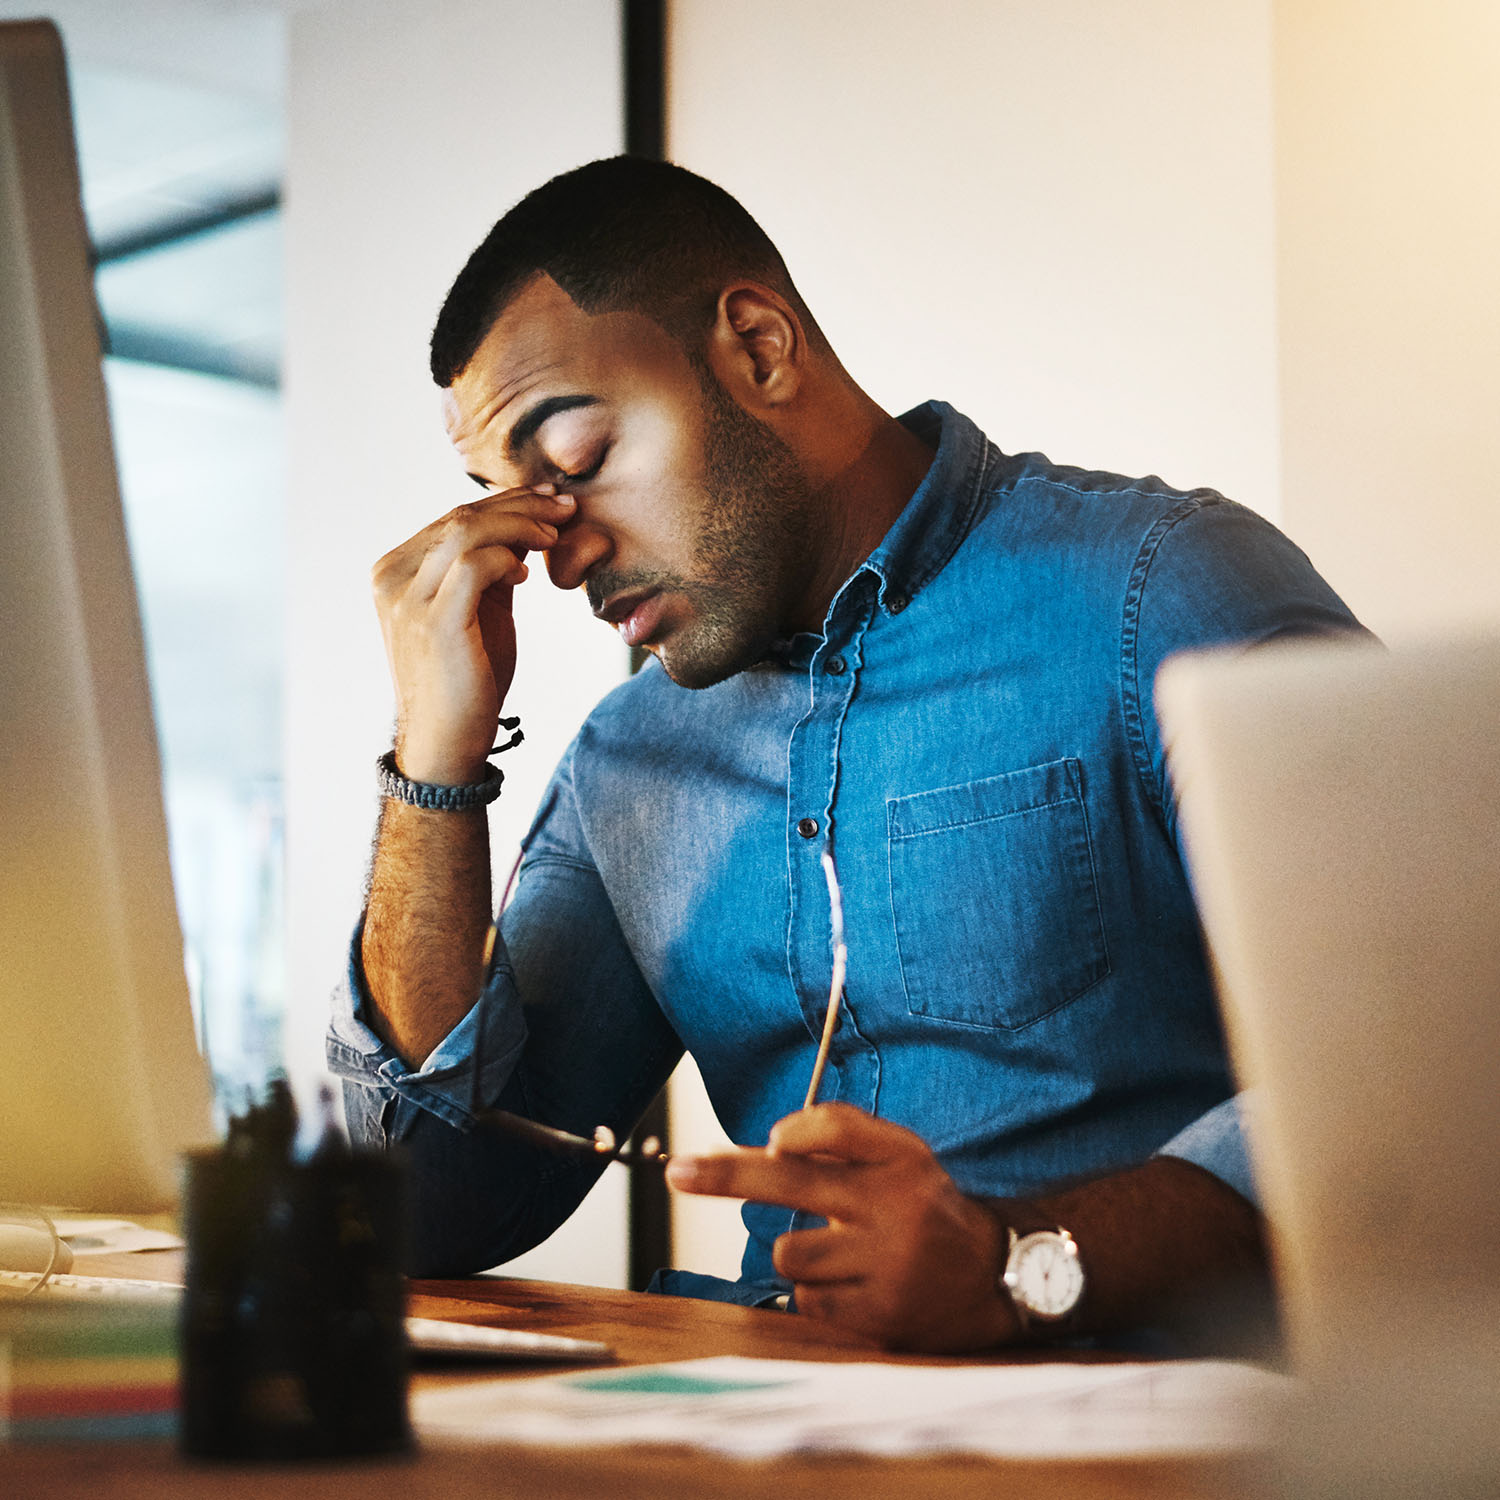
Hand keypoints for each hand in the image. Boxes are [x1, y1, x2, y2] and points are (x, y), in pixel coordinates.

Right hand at [371, 487, 576, 783]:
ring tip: (555, 534)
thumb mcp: (481, 608)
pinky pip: (473, 565)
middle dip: (521, 505)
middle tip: (565, 506)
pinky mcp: (432, 621)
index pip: (454, 518)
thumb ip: (495, 566)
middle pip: (461, 517)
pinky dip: (506, 559)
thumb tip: (529, 523)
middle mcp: (392, 577)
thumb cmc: (467, 677)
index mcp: (396, 569)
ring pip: (466, 531)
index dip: (506, 501)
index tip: (549, 498)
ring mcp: (406, 598)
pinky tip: (526, 574)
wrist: (447, 740)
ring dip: (520, 525)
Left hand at [666, 1103, 1017, 1351]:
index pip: (840, 1129)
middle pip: (792, 1182)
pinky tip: (853, 1285)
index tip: (771, 1140)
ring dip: (797, 1253)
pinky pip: (808, 1301)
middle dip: (725, 1176)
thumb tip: (772, 1141)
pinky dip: (816, 1293)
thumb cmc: (921, 1203)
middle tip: (677, 1171)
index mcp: (899, 1158)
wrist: (993, 1276)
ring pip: (791, 1253)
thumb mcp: (899, 1153)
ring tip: (839, 1253)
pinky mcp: (880, 1318)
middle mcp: (894, 1207)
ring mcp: (887, 1266)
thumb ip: (841, 1134)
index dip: (802, 1132)